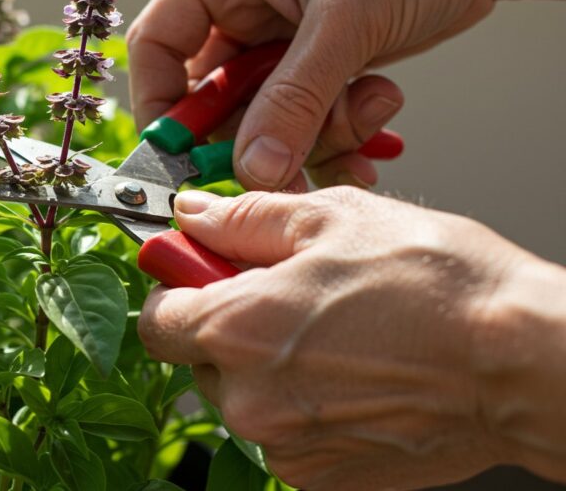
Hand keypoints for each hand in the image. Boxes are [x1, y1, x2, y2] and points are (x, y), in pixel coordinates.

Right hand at [127, 0, 565, 190]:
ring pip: (265, 115)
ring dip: (310, 137)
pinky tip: (375, 128)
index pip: (158, 45)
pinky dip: (336, 134)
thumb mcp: (345, 17)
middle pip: (213, 94)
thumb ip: (294, 99)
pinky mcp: (320, 60)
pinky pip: (305, 117)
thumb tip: (254, 168)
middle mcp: (244, 3)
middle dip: (253, 139)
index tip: (183, 157)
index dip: (162, 105)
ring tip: (362, 120)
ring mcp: (283, 35)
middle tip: (280, 174)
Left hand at [138, 188, 565, 488]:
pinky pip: (285, 433)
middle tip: (291, 295)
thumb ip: (244, 219)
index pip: (157, 319)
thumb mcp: (333, 218)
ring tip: (339, 336)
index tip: (204, 270)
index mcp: (237, 330)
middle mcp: (249, 400)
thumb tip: (192, 216)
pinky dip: (304, 406)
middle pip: (201, 358)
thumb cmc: (437, 286)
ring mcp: (285, 446)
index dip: (178, 288)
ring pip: (245, 397)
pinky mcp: (321, 477)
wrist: (521, 364)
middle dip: (230, 325)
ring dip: (270, 367)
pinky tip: (355, 377)